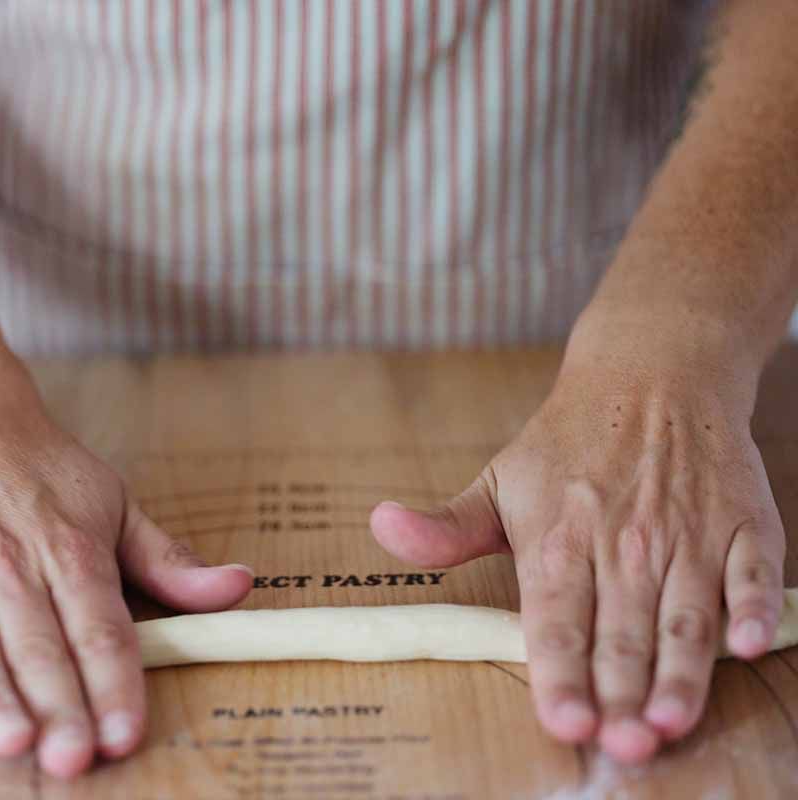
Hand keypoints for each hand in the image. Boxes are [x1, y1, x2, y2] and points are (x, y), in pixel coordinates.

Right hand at [0, 349, 252, 777]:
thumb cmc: (39, 469)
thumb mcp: (115, 502)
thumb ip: (168, 559)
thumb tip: (237, 588)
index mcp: (70, 549)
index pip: (100, 627)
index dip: (114, 684)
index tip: (125, 734)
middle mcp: (7, 559)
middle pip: (38, 642)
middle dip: (59, 703)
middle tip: (74, 758)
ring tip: (8, 737)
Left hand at [370, 349, 784, 762]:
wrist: (652, 372)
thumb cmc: (567, 442)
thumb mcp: (497, 481)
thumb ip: (447, 526)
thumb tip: (382, 528)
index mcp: (558, 542)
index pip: (555, 623)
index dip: (559, 675)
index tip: (563, 720)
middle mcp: (623, 546)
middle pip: (621, 635)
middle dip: (619, 695)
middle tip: (622, 747)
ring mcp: (688, 536)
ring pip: (685, 618)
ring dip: (680, 673)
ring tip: (669, 721)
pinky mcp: (743, 524)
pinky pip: (756, 574)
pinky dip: (756, 609)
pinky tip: (752, 645)